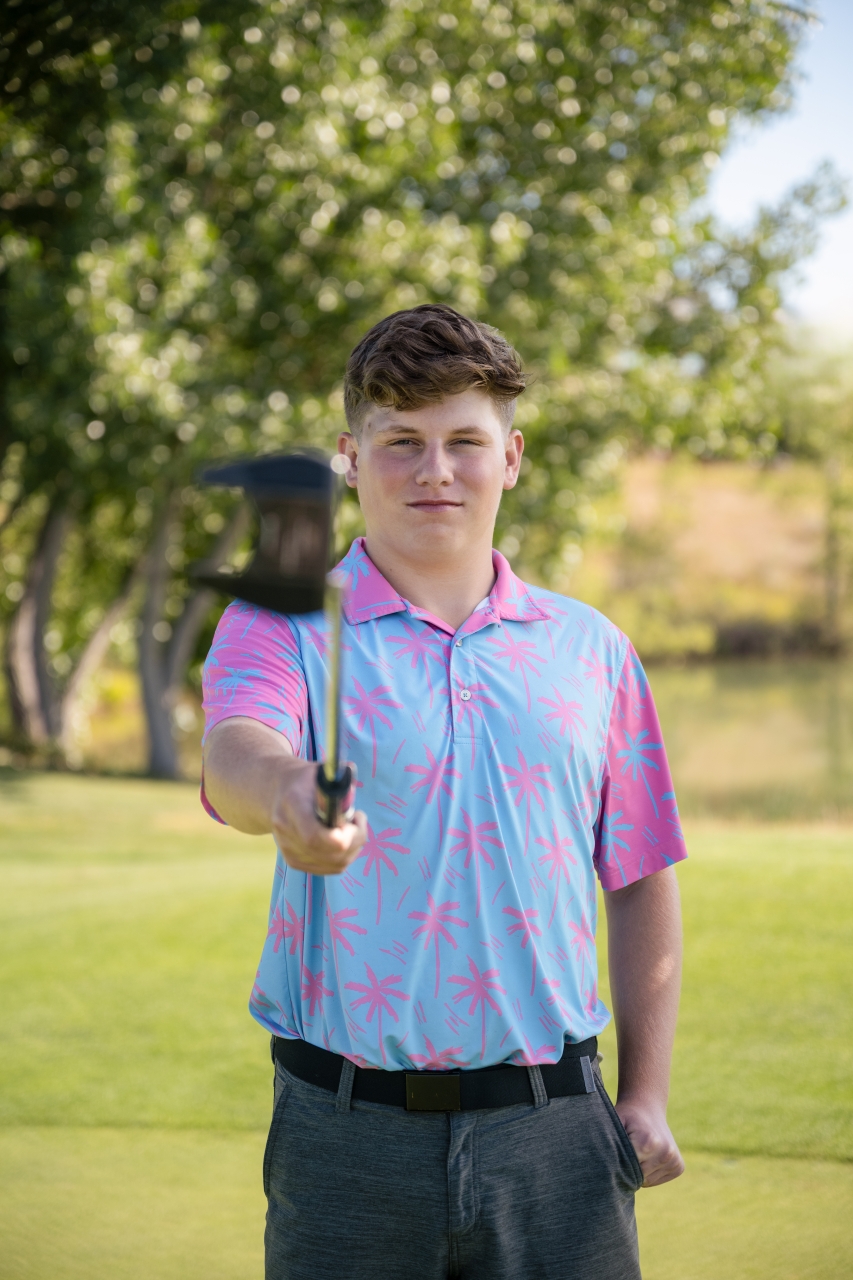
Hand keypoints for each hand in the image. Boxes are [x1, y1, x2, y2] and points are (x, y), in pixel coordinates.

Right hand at [271, 758, 366, 875]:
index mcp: (291, 805)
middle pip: (330, 854)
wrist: (275, 793)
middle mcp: (286, 832)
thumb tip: (350, 770)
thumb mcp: (320, 772)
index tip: (356, 816)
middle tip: (359, 820)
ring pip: (335, 864)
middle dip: (356, 839)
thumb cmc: (304, 780)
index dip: (343, 836)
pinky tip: (344, 838)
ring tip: (352, 827)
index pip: (315, 837)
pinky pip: (331, 868)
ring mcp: (288, 850)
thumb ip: (337, 777)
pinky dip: (345, 856)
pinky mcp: (294, 861)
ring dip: (354, 848)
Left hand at [614, 1099, 684, 1187]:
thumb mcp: (615, 1125)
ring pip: (648, 1181)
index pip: (628, 1170)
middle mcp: (666, 1152)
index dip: (619, 1163)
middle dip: (629, 1168)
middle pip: (639, 1177)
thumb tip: (605, 1168)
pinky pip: (657, 1180)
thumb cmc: (626, 1117)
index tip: (617, 1150)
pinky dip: (649, 1173)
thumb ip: (610, 1145)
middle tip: (626, 1150)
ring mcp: (675, 1160)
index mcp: (649, 1142)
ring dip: (640, 1171)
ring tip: (638, 1150)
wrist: (647, 1107)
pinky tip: (647, 1156)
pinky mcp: (679, 1166)